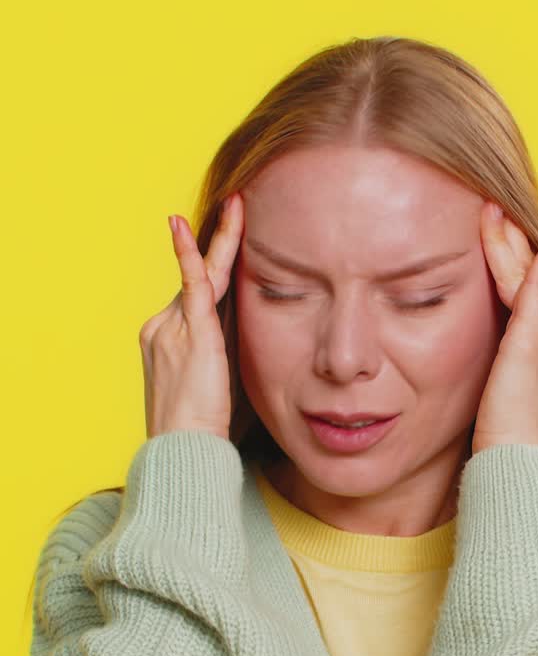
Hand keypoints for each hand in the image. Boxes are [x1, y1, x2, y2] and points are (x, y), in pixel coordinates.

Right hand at [138, 192, 244, 439]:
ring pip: (202, 276)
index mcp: (169, 341)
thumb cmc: (204, 432)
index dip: (218, 273)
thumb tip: (254, 339)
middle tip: (239, 208)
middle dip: (220, 247)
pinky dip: (191, 253)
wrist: (184, 450)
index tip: (233, 247)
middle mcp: (164, 327)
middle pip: (200, 281)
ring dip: (223, 241)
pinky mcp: (189, 331)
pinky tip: (182, 225)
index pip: (198, 299)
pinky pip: (190, 283)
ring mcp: (171, 327)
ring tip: (238, 205)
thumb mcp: (220, 387)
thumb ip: (229, 357)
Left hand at [471, 202, 537, 454]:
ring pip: (530, 278)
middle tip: (497, 213)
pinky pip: (535, 288)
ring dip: (510, 242)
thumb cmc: (526, 443)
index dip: (534, 269)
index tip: (520, 246)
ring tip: (493, 212)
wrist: (521, 463)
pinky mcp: (531, 339)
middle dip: (517, 247)